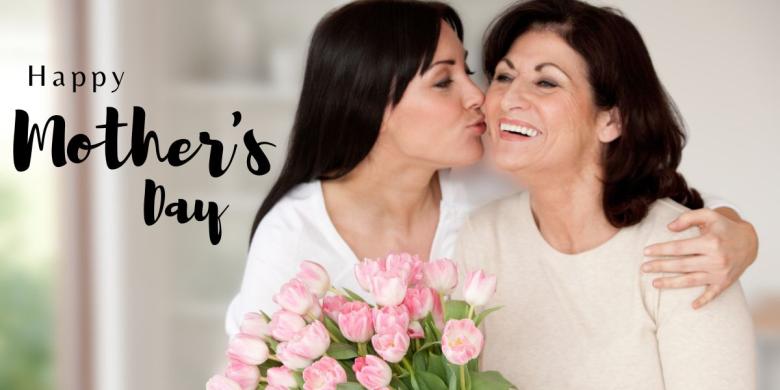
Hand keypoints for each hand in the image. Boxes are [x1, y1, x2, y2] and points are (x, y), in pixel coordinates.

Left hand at [642, 208, 757, 308]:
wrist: (749, 242)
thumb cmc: (723, 228)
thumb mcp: (708, 215)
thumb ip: (688, 218)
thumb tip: (668, 228)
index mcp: (710, 242)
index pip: (679, 248)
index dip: (661, 250)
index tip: (646, 251)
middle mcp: (716, 259)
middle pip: (681, 265)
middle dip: (660, 267)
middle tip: (643, 268)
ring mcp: (720, 273)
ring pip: (691, 281)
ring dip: (671, 283)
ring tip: (654, 283)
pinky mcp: (725, 282)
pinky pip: (712, 294)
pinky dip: (703, 301)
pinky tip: (692, 306)